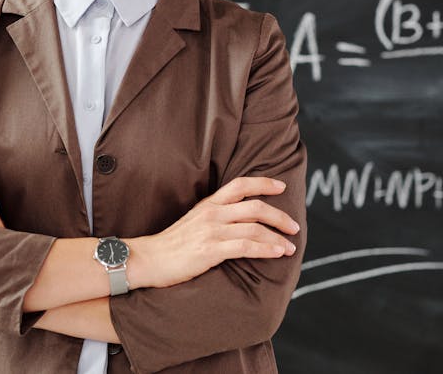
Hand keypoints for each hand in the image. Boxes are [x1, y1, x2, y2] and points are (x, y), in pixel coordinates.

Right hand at [130, 176, 299, 288]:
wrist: (149, 259)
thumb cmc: (172, 245)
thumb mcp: (194, 221)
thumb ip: (215, 216)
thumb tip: (239, 220)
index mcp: (209, 204)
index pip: (240, 185)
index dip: (264, 183)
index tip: (282, 187)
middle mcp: (212, 213)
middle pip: (255, 206)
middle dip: (279, 216)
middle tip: (294, 226)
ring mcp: (212, 231)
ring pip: (254, 227)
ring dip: (277, 237)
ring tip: (289, 247)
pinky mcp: (211, 250)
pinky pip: (246, 246)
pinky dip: (266, 249)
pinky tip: (276, 253)